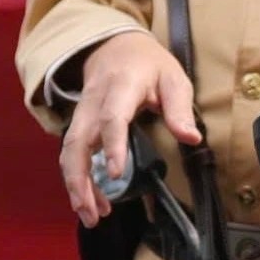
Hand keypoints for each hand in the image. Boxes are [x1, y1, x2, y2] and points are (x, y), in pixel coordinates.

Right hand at [61, 30, 201, 225]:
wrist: (116, 44)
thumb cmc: (148, 63)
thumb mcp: (173, 78)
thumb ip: (179, 108)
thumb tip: (190, 138)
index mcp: (121, 85)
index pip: (111, 117)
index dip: (111, 145)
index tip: (114, 174)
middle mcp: (94, 100)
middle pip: (78, 140)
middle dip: (80, 178)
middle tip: (94, 211)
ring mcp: (82, 112)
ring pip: (69, 150)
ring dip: (75, 185)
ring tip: (92, 215)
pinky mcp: (78, 124)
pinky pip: (71, 153)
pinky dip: (77, 179)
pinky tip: (92, 200)